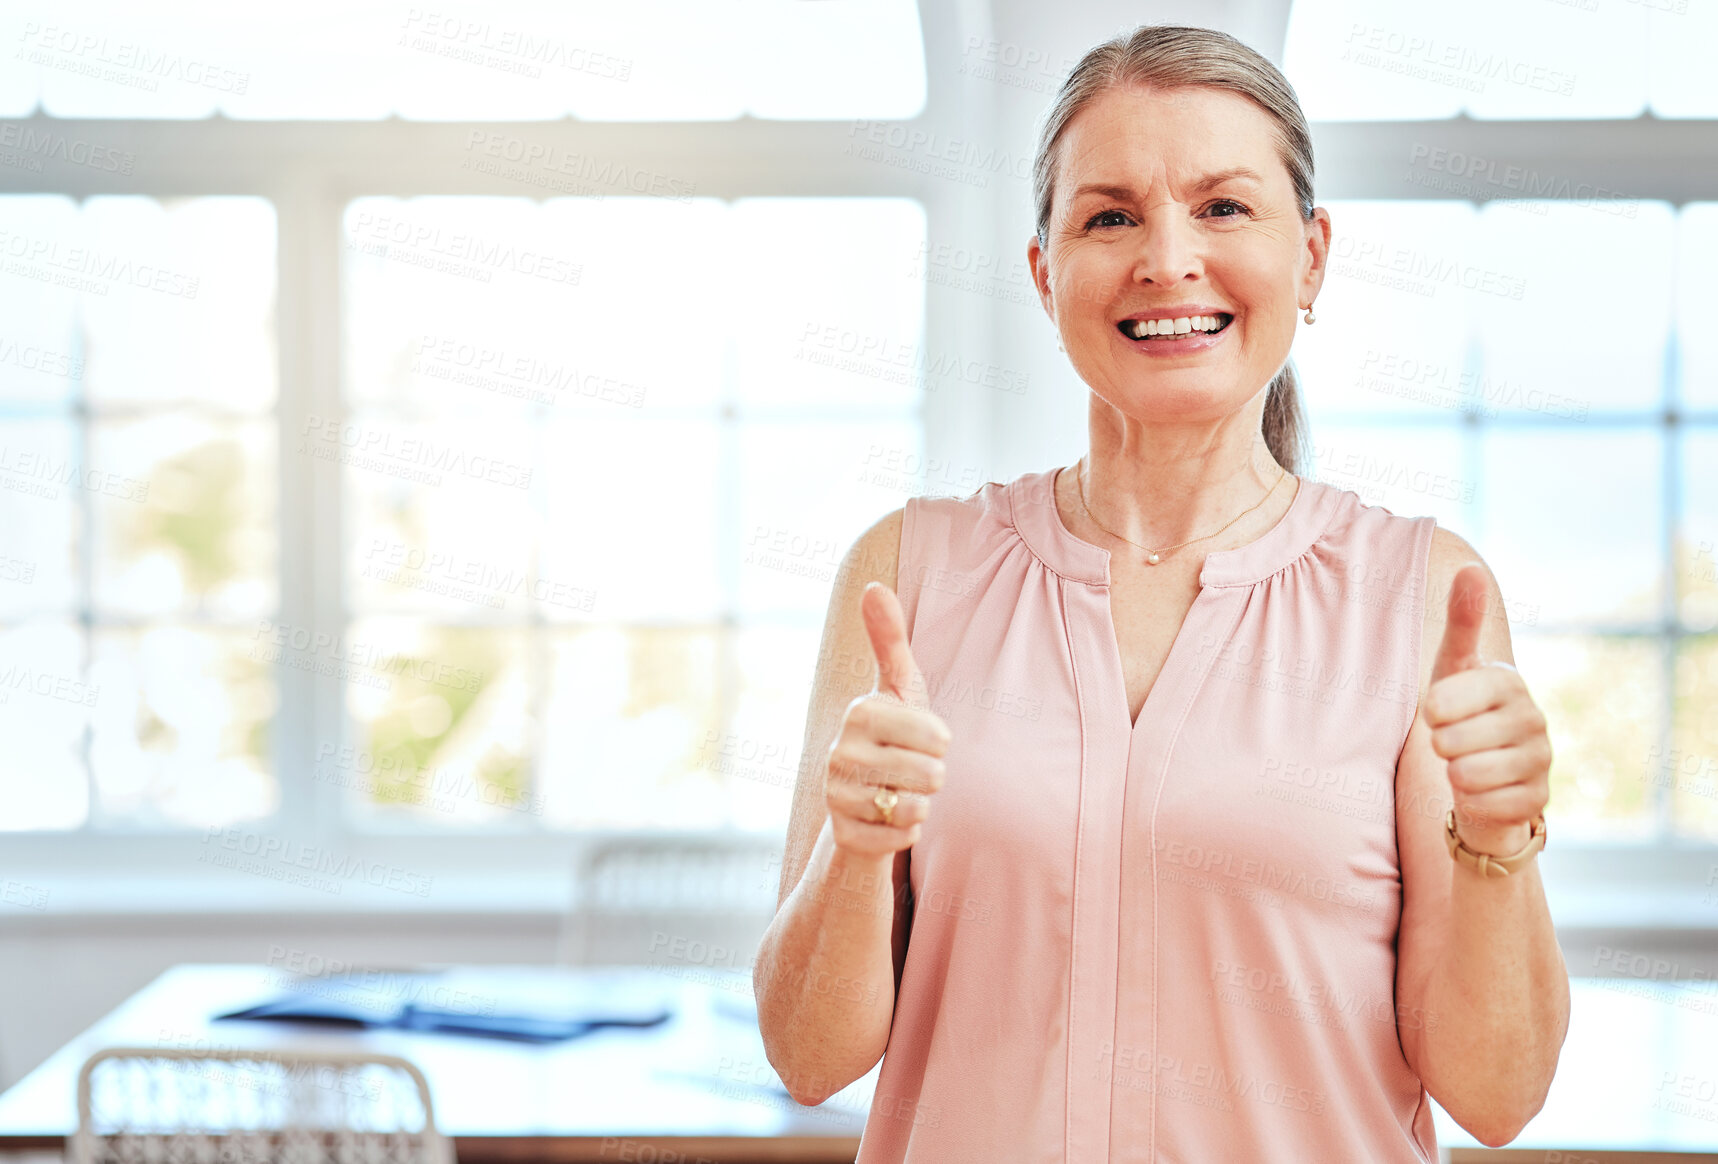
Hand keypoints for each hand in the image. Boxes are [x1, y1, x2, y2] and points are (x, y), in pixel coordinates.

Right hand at [825, 581, 950, 860]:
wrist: (862, 801)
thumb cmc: (892, 736)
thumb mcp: (898, 689)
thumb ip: (890, 640)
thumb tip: (873, 585)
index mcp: (859, 712)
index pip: (937, 736)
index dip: (940, 742)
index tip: (921, 740)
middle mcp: (840, 753)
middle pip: (931, 774)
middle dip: (934, 777)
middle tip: (912, 770)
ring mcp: (836, 797)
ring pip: (916, 808)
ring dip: (921, 805)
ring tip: (900, 792)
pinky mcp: (842, 835)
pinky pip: (901, 839)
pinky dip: (907, 834)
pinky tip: (889, 820)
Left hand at [1425, 563, 1551, 857]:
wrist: (1484, 772)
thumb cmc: (1462, 711)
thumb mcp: (1453, 666)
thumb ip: (1462, 621)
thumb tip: (1471, 568)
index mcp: (1508, 682)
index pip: (1442, 701)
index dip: (1432, 711)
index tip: (1439, 711)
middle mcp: (1533, 718)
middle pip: (1450, 741)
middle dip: (1440, 746)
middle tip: (1454, 741)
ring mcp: (1541, 760)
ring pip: (1468, 775)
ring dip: (1454, 774)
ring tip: (1465, 763)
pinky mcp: (1539, 799)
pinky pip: (1486, 805)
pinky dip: (1473, 801)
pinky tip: (1482, 789)